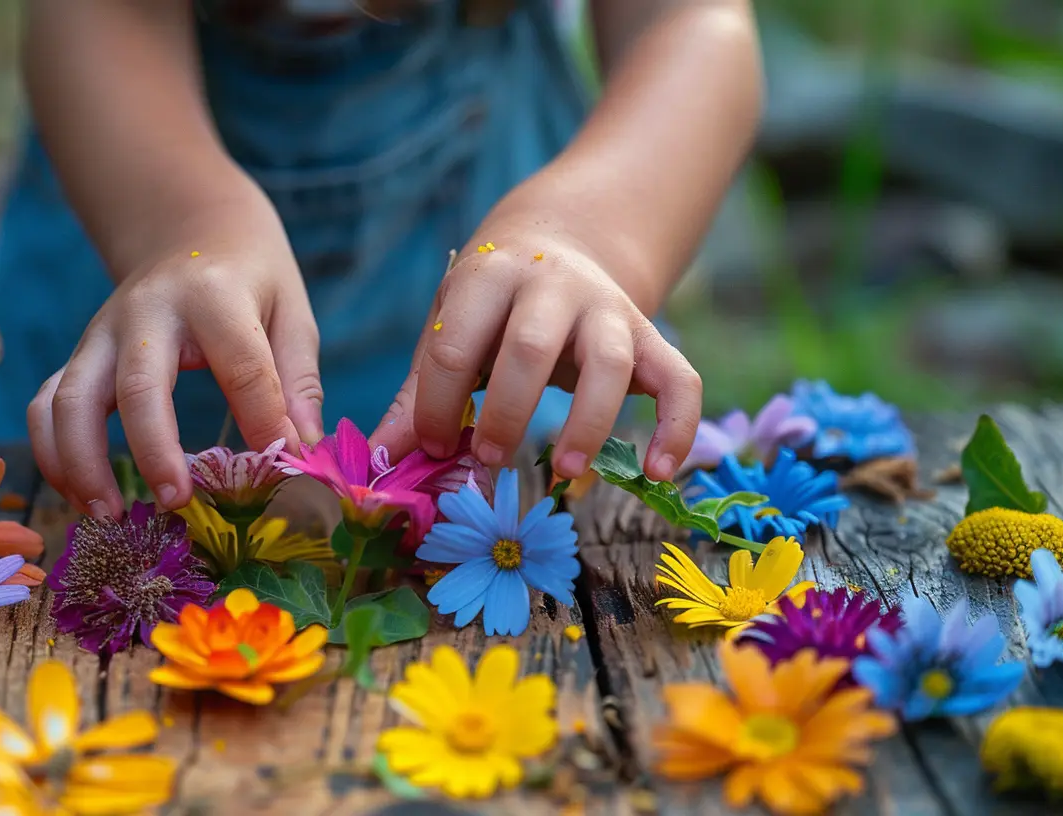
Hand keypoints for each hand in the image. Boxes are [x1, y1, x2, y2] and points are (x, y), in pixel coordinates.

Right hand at [28, 200, 322, 517]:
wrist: (189, 228)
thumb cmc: (250, 278)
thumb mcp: (291, 311)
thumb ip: (297, 380)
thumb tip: (300, 450)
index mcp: (213, 296)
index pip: (240, 364)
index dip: (262, 419)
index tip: (280, 464)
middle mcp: (145, 313)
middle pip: (137, 386)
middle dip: (152, 451)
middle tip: (176, 503)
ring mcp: (100, 333)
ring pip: (68, 400)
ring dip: (80, 463)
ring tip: (109, 515)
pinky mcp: (79, 355)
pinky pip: (45, 405)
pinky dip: (52, 454)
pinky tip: (81, 496)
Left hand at [370, 221, 701, 483]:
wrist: (562, 240)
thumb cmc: (492, 304)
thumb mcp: (450, 327)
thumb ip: (420, 391)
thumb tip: (383, 458)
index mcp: (490, 277)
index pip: (455, 344)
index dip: (436, 404)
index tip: (430, 447)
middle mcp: (553, 285)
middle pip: (532, 348)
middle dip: (507, 411)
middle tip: (488, 459)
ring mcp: (607, 308)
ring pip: (609, 361)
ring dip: (588, 421)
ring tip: (566, 472)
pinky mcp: (650, 335)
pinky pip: (679, 379)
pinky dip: (675, 426)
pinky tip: (658, 472)